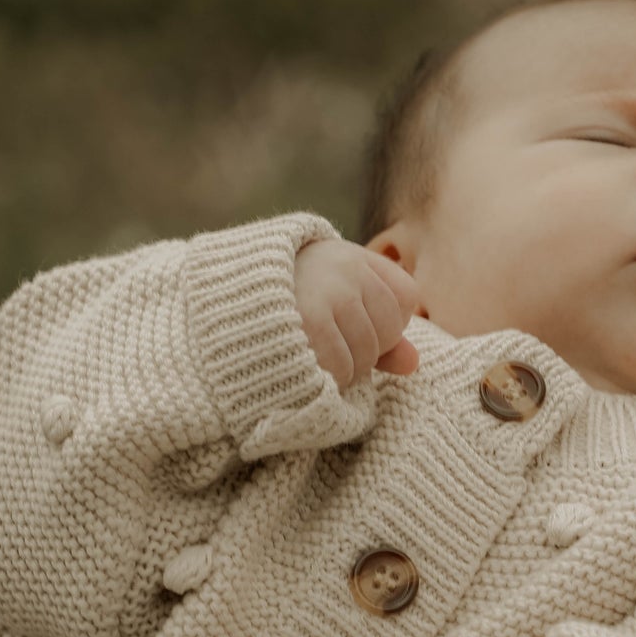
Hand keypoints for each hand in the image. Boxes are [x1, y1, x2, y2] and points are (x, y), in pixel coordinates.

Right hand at [294, 239, 422, 388]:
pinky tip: (307, 369)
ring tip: (315, 356)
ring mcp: (329, 293)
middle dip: (365, 351)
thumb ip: (379, 334)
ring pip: (366, 354)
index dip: (388, 323)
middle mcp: (347, 270)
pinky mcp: (309, 322)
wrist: (221, 295)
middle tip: (331, 346)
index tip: (355, 325)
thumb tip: (414, 363)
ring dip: (345, 369)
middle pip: (387, 332)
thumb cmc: (284, 302)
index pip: (405, 298)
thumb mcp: (334, 303)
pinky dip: (328, 379)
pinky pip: (341, 367)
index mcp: (355, 257)